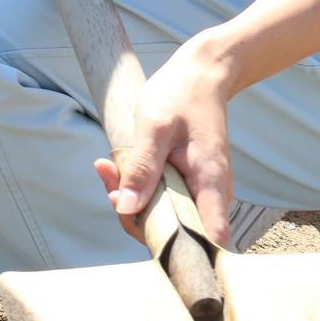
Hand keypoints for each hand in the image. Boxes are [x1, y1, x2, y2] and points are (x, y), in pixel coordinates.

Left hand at [89, 38, 236, 249]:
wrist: (201, 75)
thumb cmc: (181, 95)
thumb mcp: (154, 127)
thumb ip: (142, 168)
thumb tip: (127, 209)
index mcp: (211, 183)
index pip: (207, 241)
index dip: (174, 246)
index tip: (135, 218)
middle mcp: (212, 195)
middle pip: (177, 232)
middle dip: (136, 215)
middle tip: (109, 181)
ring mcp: (201, 191)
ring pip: (166, 215)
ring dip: (133, 200)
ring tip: (107, 168)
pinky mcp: (189, 183)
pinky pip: (164, 198)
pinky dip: (140, 188)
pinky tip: (116, 166)